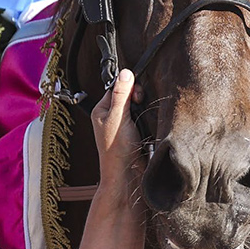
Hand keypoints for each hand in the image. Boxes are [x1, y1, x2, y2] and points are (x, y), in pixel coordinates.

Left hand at [91, 69, 143, 187]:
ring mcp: (123, 126)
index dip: (128, 88)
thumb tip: (125, 73)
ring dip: (144, 112)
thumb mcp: (118, 117)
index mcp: (101, 111)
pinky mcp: (134, 134)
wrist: (127, 175)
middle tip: (140, 108)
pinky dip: (147, 121)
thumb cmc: (117, 150)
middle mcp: (110, 117)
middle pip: (128, 96)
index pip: (116, 88)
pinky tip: (148, 127)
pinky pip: (143, 120)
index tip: (136, 97)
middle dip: (138, 100)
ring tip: (143, 121)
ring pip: (137, 108)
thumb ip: (122, 94)